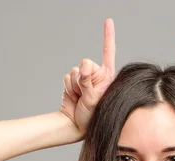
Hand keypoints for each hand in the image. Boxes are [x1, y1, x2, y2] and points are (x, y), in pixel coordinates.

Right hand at [60, 19, 115, 136]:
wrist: (76, 125)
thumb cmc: (91, 116)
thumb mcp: (93, 100)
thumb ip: (88, 82)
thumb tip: (84, 66)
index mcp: (108, 78)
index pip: (108, 53)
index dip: (107, 36)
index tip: (108, 21)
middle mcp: (97, 75)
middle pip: (86, 62)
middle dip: (83, 77)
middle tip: (85, 94)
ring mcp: (85, 78)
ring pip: (75, 70)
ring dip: (75, 85)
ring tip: (80, 98)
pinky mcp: (74, 81)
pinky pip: (67, 77)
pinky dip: (68, 87)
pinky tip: (73, 97)